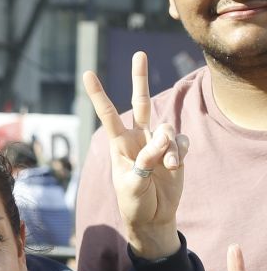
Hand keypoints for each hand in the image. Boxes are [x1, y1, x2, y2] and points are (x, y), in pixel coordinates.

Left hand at [83, 51, 185, 260]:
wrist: (152, 217)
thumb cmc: (134, 202)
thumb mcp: (134, 185)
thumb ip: (147, 160)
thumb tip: (162, 137)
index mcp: (119, 145)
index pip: (108, 115)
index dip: (99, 95)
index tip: (88, 74)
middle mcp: (137, 138)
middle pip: (140, 102)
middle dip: (139, 78)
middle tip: (139, 54)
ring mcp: (157, 143)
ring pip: (166, 128)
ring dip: (169, 146)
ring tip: (168, 166)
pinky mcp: (175, 150)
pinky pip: (181, 142)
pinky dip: (180, 152)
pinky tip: (175, 166)